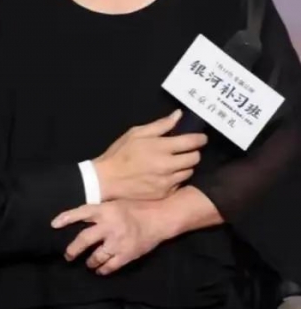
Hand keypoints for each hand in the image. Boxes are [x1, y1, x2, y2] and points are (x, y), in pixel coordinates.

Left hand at [52, 200, 165, 274]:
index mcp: (105, 210)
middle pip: (84, 239)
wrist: (159, 218)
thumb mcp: (115, 204)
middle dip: (73, 249)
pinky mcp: (127, 254)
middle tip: (68, 255)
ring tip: (87, 264)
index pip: (81, 213)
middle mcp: (109, 225)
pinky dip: (103, 269)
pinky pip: (110, 266)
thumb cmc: (136, 208)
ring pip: (96, 256)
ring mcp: (117, 241)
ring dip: (89, 262)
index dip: (66, 218)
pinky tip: (99, 270)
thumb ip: (100, 211)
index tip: (54, 225)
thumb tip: (82, 218)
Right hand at [92, 110, 206, 199]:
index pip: (191, 142)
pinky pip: (179, 184)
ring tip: (174, 163)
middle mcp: (168, 166)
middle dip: (193, 152)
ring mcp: (167, 182)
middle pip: (195, 158)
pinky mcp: (164, 194)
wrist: (107, 179)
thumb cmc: (120, 153)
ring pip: (189, 172)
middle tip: (185, 150)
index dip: (199, 139)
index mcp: (161, 148)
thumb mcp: (136, 133)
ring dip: (185, 166)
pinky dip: (175, 178)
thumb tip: (178, 115)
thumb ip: (160, 125)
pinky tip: (165, 175)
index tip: (201, 138)